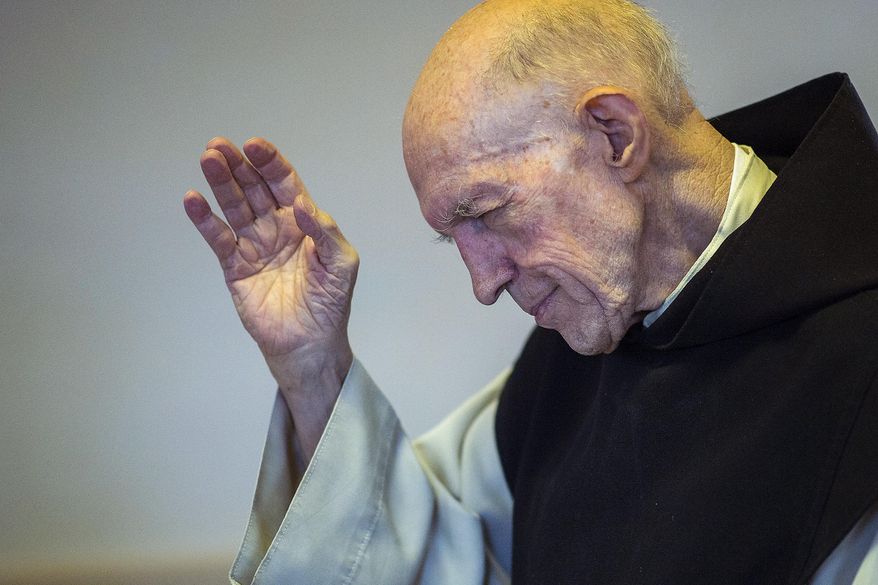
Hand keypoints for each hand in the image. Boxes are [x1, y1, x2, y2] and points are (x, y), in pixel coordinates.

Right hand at [184, 137, 357, 396]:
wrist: (309, 342)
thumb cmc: (330, 302)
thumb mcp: (342, 263)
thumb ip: (325, 232)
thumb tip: (301, 205)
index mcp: (303, 221)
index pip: (284, 183)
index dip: (270, 163)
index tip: (254, 145)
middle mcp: (275, 227)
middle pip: (254, 188)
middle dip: (238, 165)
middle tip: (219, 145)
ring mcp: (253, 244)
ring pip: (233, 206)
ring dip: (220, 183)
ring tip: (208, 159)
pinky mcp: (234, 266)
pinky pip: (218, 237)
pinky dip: (204, 219)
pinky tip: (194, 199)